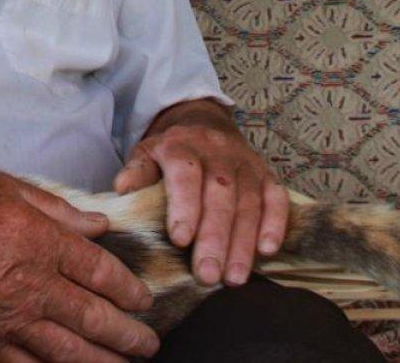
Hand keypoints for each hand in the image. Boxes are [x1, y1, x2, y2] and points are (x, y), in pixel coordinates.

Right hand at [0, 165, 158, 361]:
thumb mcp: (10, 185)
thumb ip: (59, 209)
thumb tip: (96, 225)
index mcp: (39, 239)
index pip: (99, 272)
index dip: (128, 288)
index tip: (144, 299)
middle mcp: (26, 282)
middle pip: (91, 317)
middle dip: (126, 335)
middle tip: (149, 345)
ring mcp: (2, 313)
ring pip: (63, 350)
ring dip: (99, 361)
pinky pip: (18, 361)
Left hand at [112, 101, 288, 287]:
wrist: (202, 122)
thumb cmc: (171, 151)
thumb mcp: (146, 154)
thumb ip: (137, 173)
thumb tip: (123, 190)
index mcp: (182, 146)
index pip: (185, 174)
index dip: (185, 206)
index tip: (180, 239)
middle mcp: (217, 152)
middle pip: (220, 194)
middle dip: (214, 237)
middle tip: (207, 275)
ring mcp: (245, 163)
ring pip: (248, 201)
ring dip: (243, 242)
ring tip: (233, 278)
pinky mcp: (266, 174)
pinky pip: (276, 198)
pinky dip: (275, 224)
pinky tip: (267, 251)